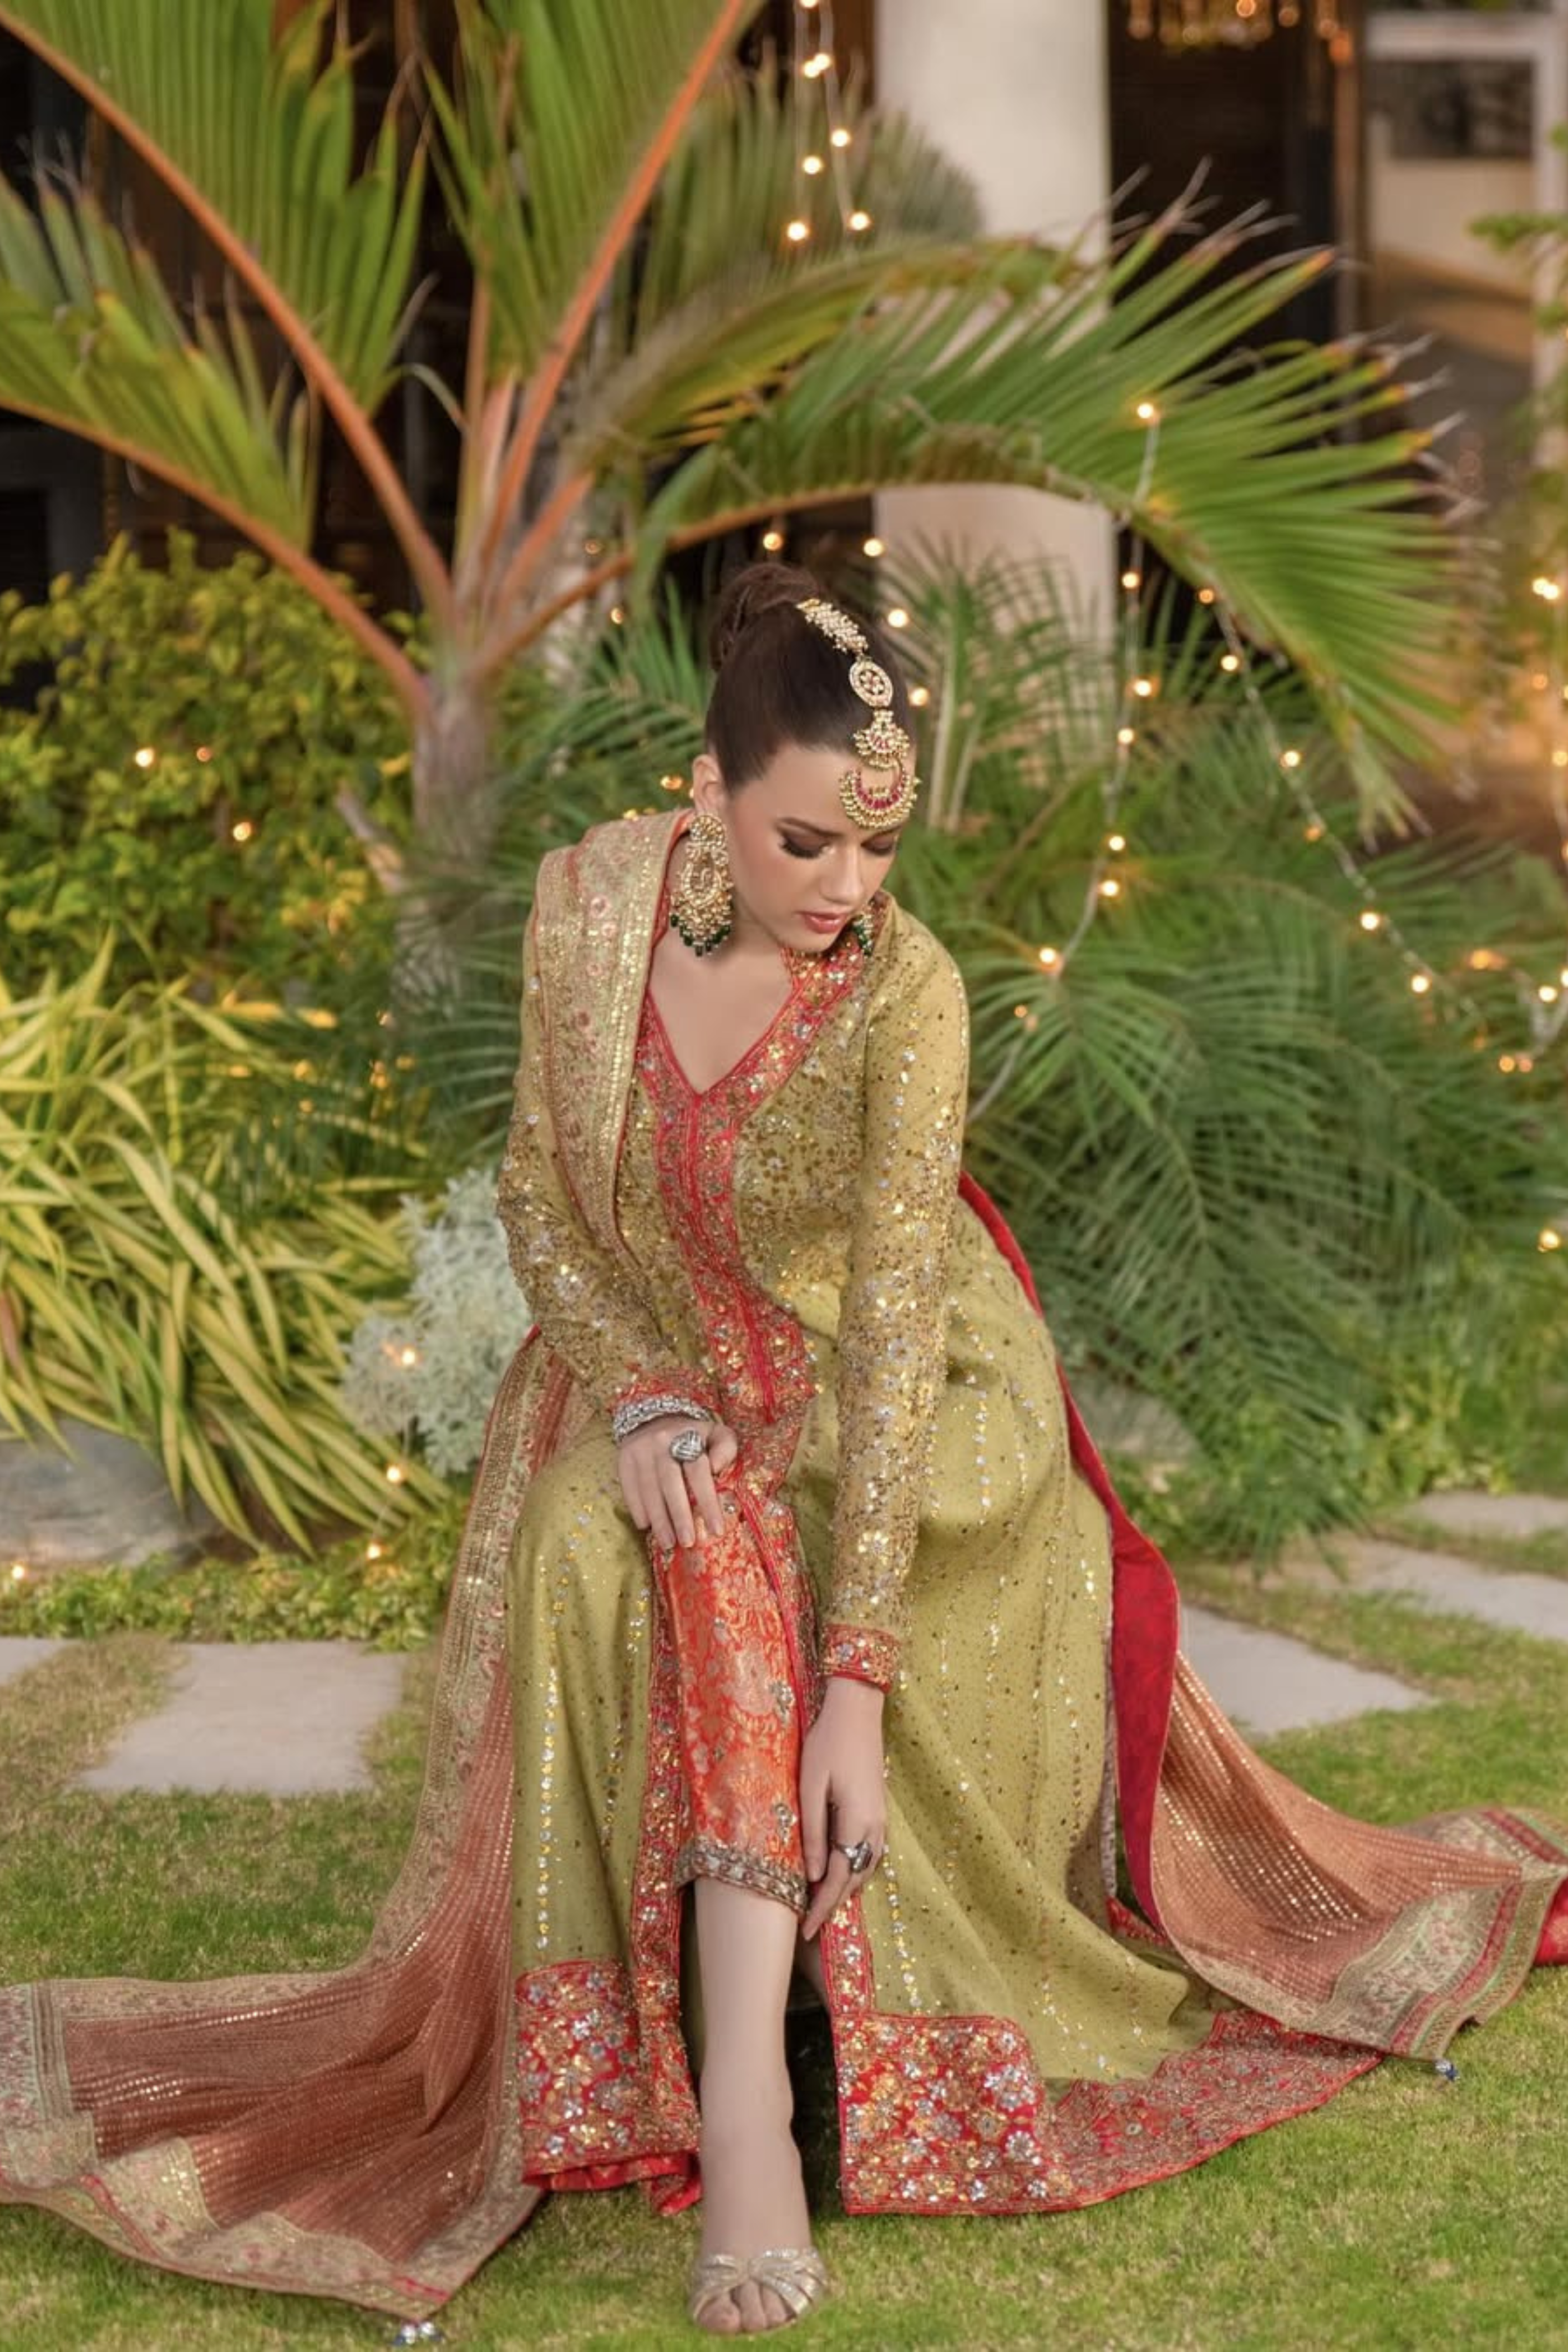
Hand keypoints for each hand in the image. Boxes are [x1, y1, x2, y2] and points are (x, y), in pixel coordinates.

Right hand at [618, 1414, 739, 1552]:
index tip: (717, 1529)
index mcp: (688, 1436)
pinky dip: (637, 1509)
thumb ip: (725, 1448)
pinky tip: (646, 1526)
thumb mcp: (715, 1433)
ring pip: (648, 1489)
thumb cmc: (692, 1434)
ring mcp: (640, 1450)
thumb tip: (717, 1469)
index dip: (707, 1502)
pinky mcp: (624, 1459)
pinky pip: (629, 1488)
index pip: (698, 1472)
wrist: (654, 1416)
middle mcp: (661, 1442)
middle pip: (670, 1484)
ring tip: (668, 1542)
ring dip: (659, 1519)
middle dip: (680, 1516)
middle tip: (688, 1542)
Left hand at [799, 1677, 885, 1940]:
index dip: (821, 1909)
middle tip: (809, 1928)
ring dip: (843, 1890)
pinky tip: (837, 1873)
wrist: (857, 1711)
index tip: (805, 1933)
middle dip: (833, 1906)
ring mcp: (880, 1820)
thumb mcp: (811, 1787)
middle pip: (853, 1880)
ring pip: (863, 1869)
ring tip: (819, 1907)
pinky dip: (852, 1871)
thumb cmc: (827, 1744)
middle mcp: (874, 1828)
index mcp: (856, 1824)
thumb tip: (811, 1876)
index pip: (837, 1879)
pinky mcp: (878, 1812)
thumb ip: (812, 1833)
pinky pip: (867, 1854)